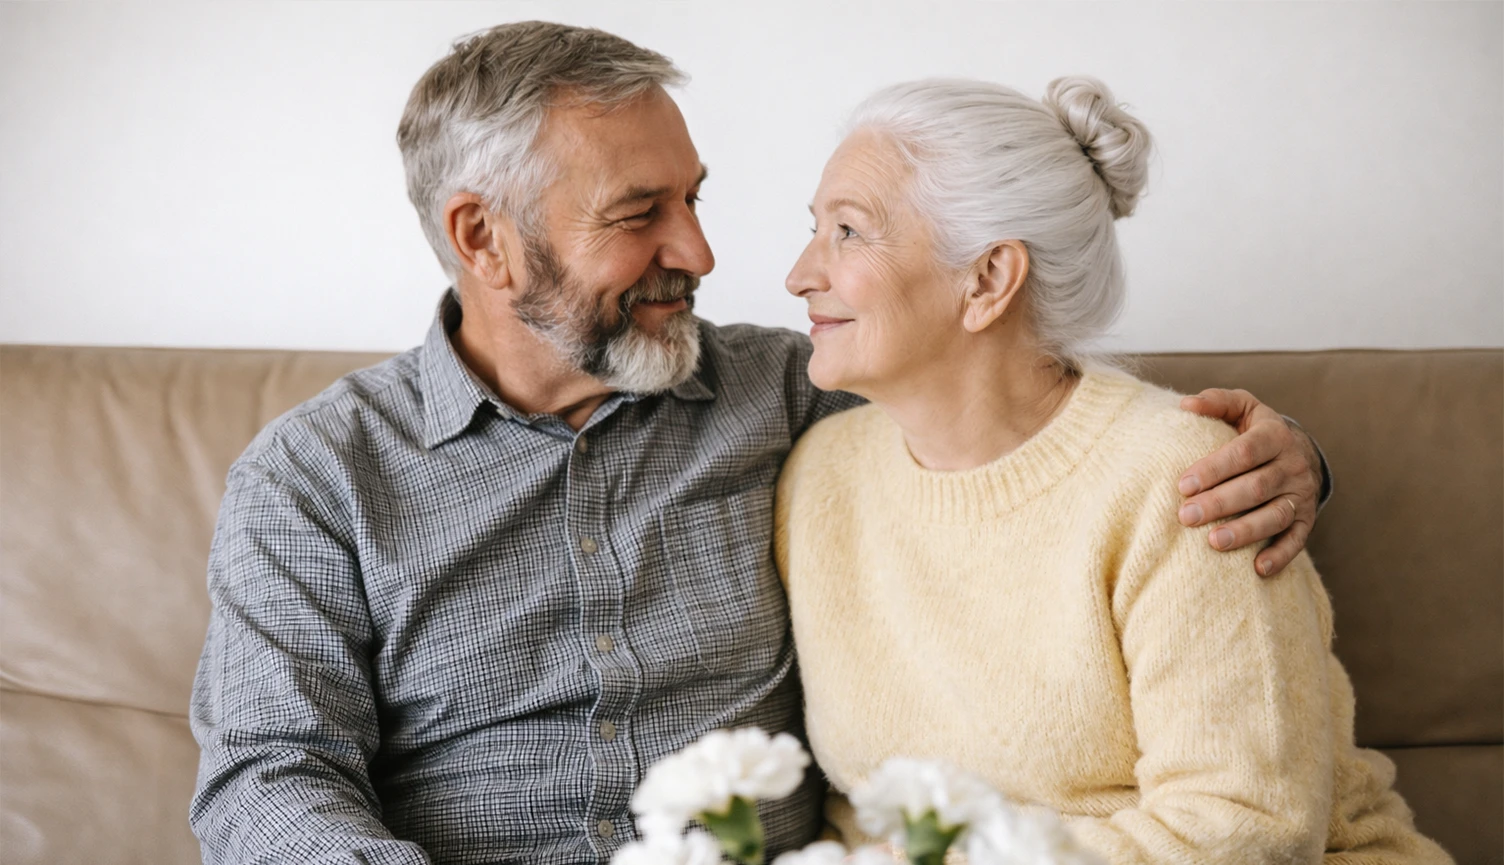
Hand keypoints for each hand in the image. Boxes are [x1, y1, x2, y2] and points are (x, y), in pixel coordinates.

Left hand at [1176, 388, 1324, 577]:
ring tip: (1214, 542)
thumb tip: (1185, 404)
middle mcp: (1293, 466)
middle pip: (1256, 487)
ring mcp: (1302, 495)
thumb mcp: (1243, 408)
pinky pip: (1297, 541)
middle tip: (1186, 516)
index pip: (1245, 453)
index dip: (1214, 469)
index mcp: (1275, 435)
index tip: (1183, 485)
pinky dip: (1280, 556)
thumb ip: (1216, 402)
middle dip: (1220, 503)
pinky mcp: (1307, 520)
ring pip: (1275, 515)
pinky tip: (1257, 569)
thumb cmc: (1256, 431)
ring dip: (1245, 531)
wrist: (1302, 451)